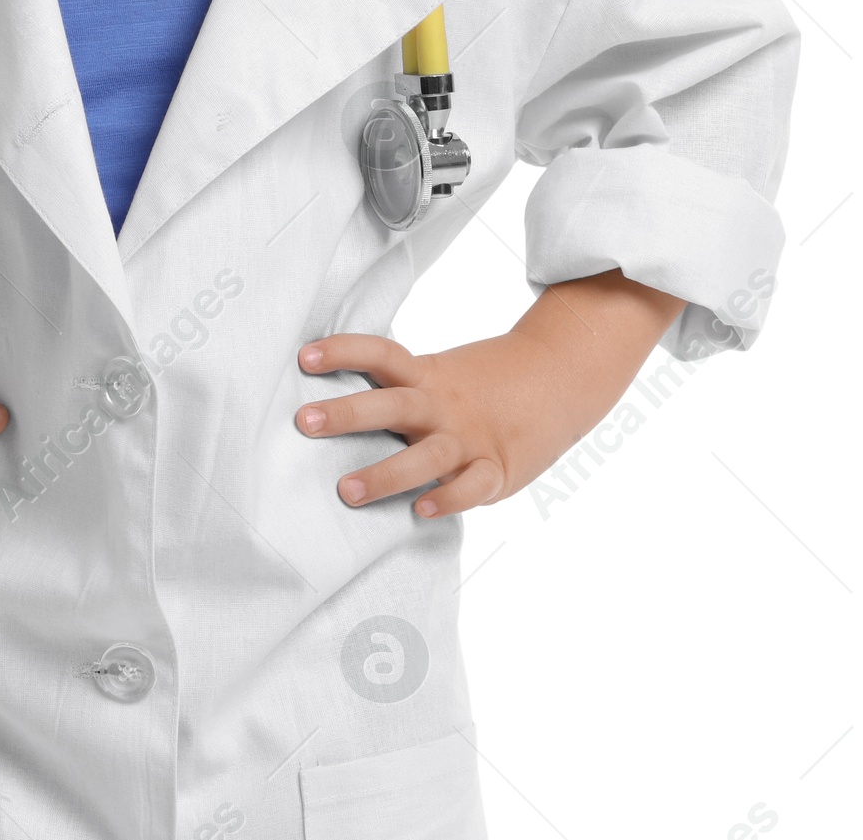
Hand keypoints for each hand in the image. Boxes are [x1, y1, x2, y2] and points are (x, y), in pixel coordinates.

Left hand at [295, 272, 685, 518]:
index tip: (303, 356)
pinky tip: (422, 511)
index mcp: (427, 375)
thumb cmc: (482, 384)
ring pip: (425, 455)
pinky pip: (472, 487)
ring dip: (386, 474)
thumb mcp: (438, 374)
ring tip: (346, 492)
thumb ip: (398, 388)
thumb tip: (334, 403)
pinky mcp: (497, 469)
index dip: (342, 351)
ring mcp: (470, 437)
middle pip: (392, 404)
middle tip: (304, 421)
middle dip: (347, 413)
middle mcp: (443, 404)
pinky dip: (449, 499)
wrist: (559, 376)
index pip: (380, 353)